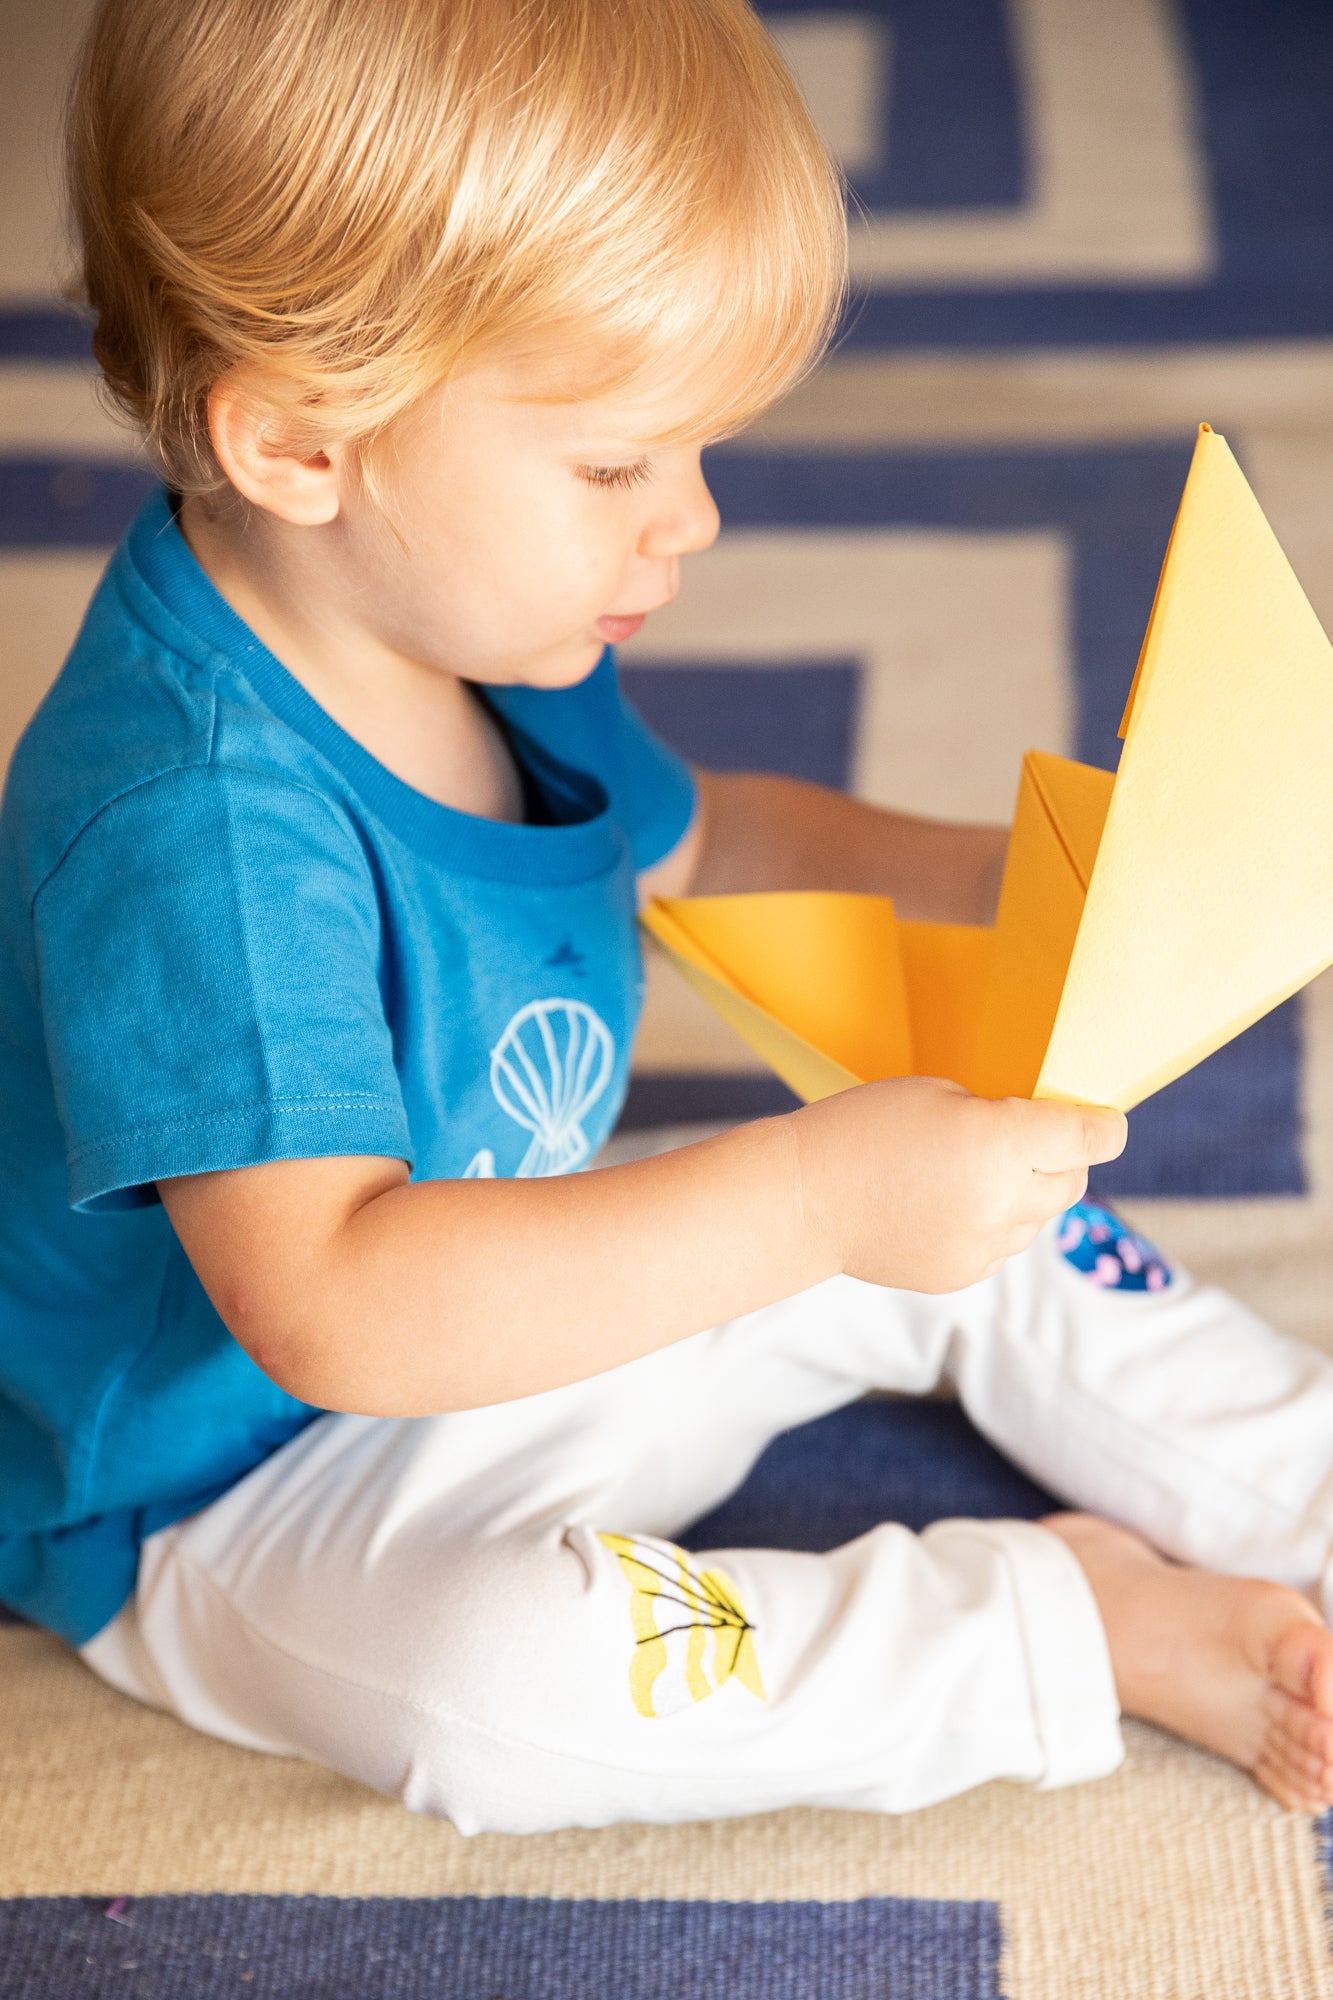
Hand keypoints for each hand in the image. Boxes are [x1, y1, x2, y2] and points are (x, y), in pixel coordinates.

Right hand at [792, 1075, 1126, 1293]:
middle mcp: (1002, 1202)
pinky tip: (948, 1204)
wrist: (803, 1198)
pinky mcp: (963, 1275)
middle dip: (1061, 1158)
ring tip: (972, 1172)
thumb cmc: (864, 1127)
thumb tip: (1051, 1142)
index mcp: (999, 1144)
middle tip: (1027, 1138)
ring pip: (1040, 1218)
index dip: (1103, 1127)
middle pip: (1072, 1181)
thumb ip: (1005, 1117)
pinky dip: (994, 1224)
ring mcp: (984, 1246)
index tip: (1104, 1122)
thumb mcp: (940, 1094)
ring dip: (1027, 1194)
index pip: (1090, 1140)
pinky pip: (1004, 1246)